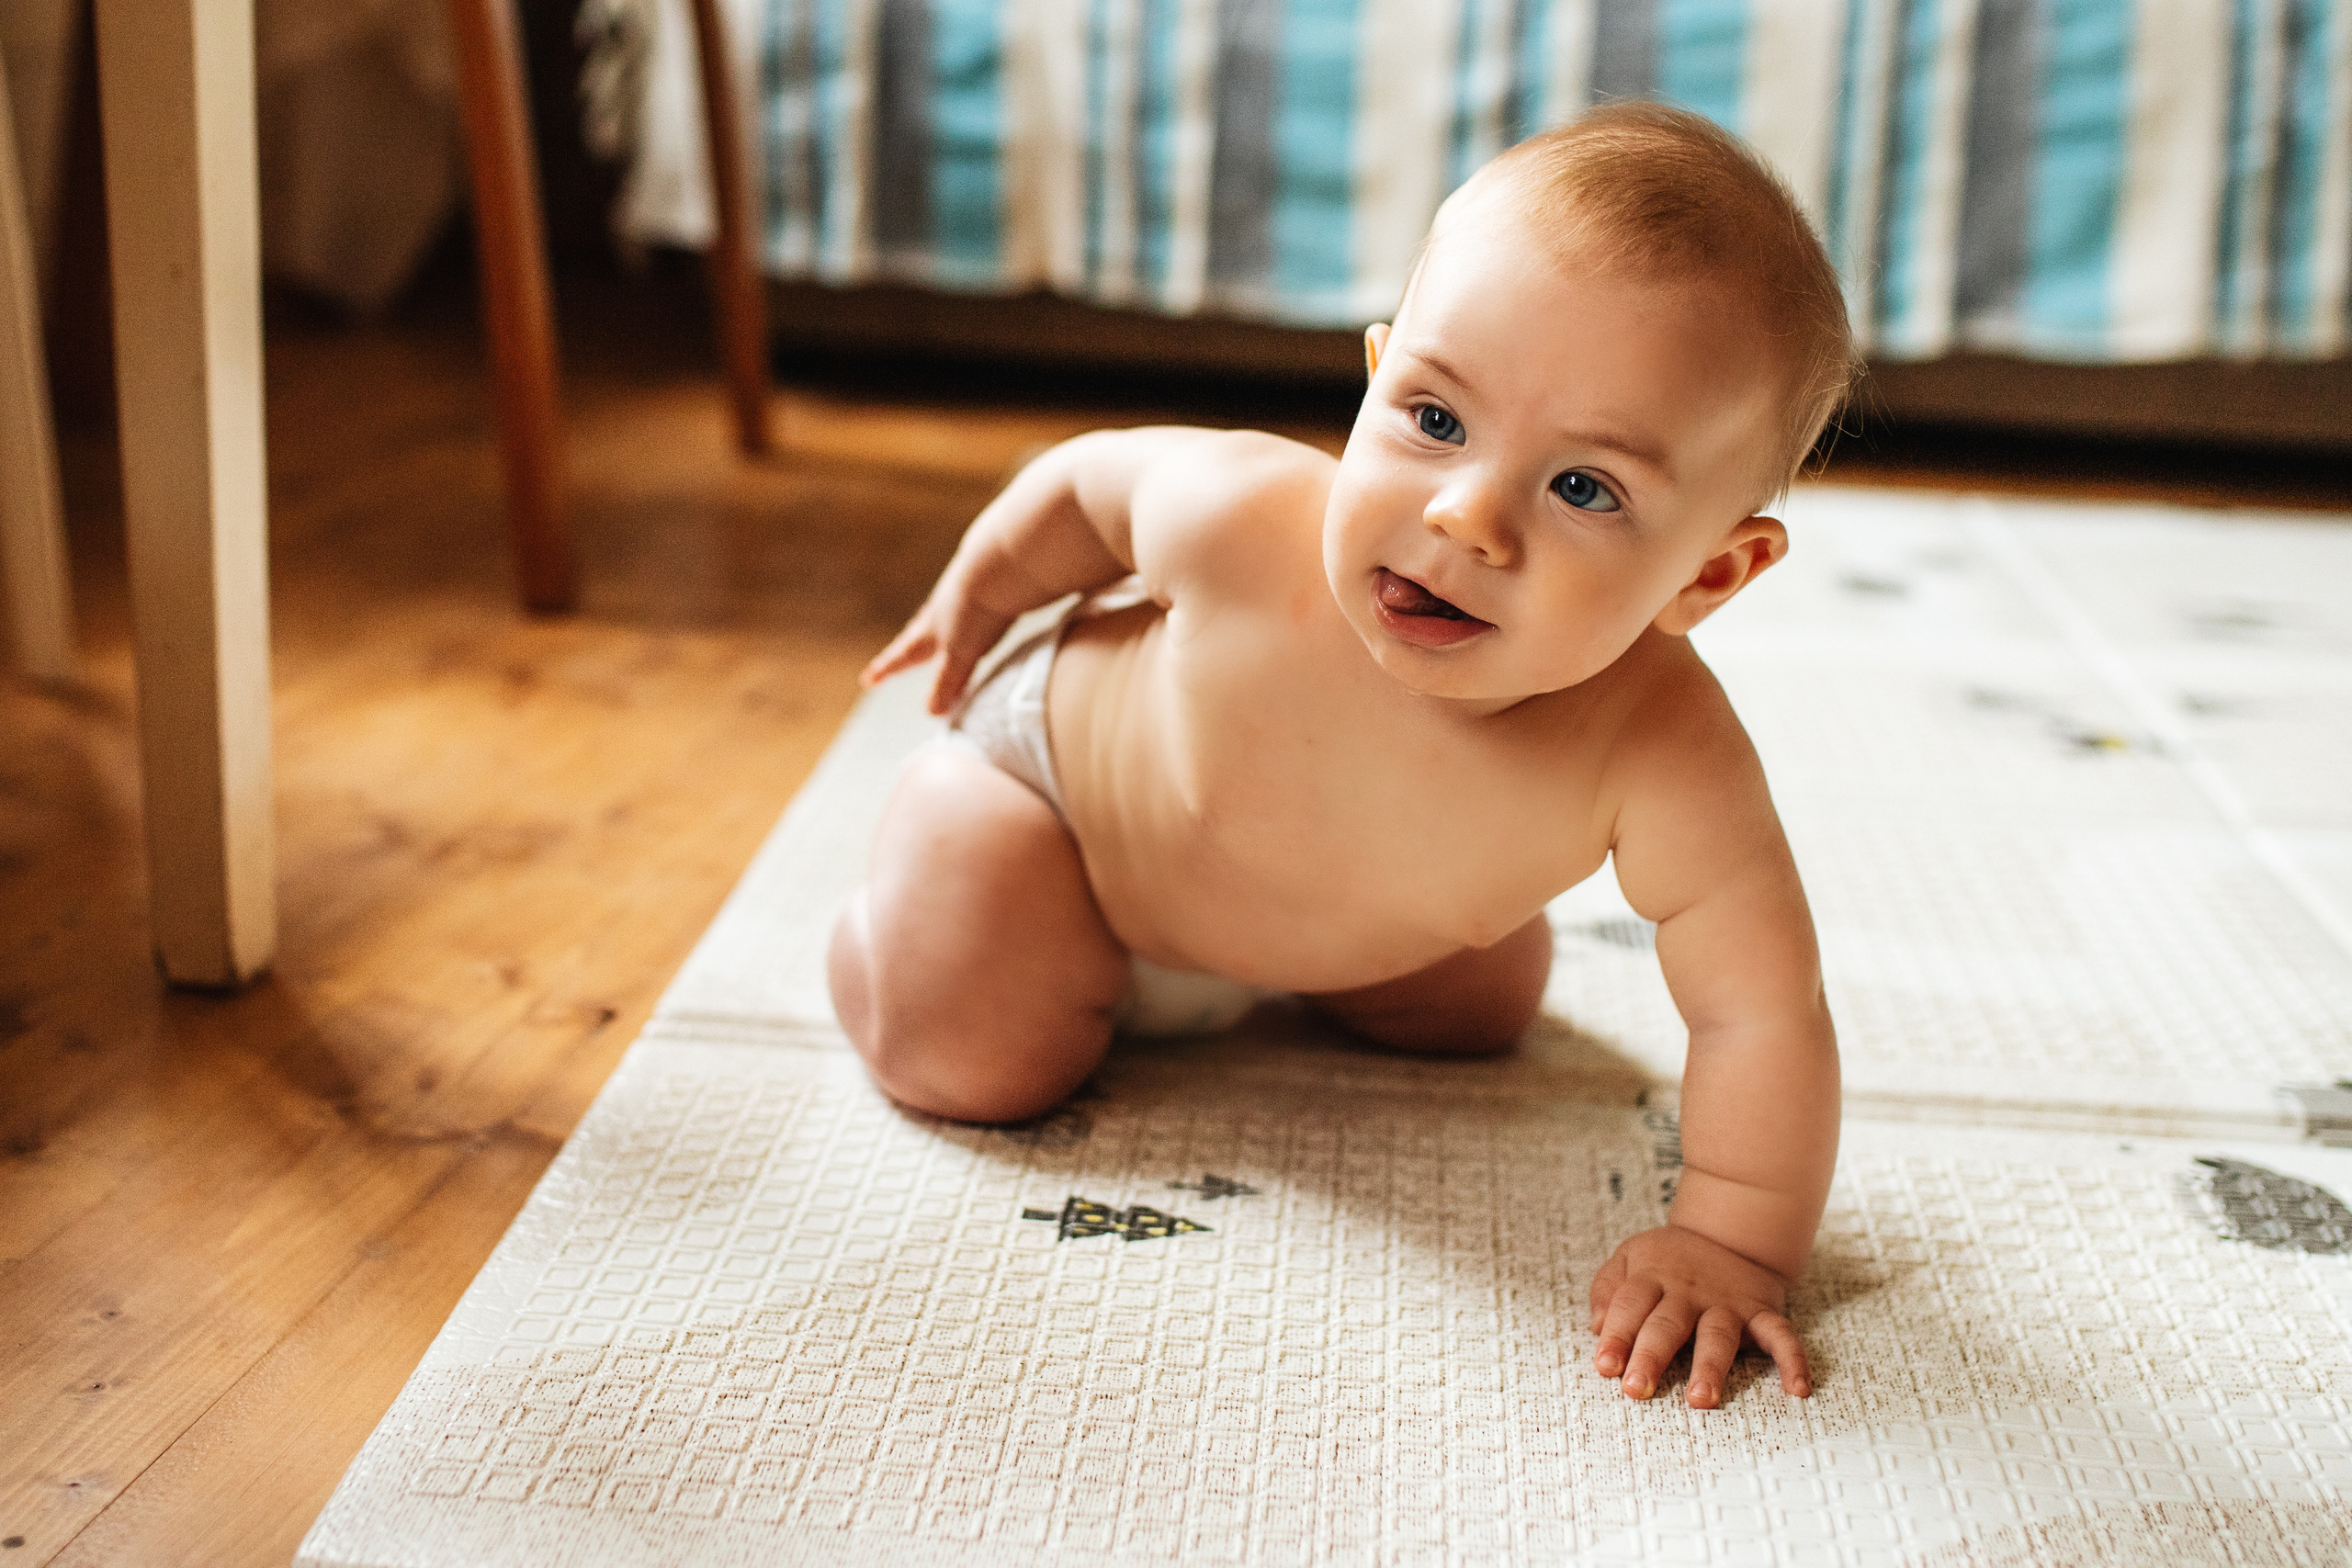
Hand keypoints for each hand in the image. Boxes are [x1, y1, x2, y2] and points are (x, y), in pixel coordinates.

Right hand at [860, 554, 1036, 714]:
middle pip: (920, 632)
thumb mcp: (960, 654)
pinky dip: (967, 611)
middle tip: (898, 652)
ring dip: (936, 626)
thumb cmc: (975, 611)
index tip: (867, 680)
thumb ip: (948, 682)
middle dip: (908, 646)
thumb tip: (932, 713)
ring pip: (942, 615)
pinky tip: (977, 610)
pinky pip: (971, 602)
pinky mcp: (987, 585)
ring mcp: (963, 594)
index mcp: (931, 630)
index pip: (903, 655)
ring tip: (934, 630)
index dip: (886, 669)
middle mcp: (941, 611)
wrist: (999, 563)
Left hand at [1588, 1224, 1809, 1407]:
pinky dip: (1793, 1360)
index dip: (1616, 1335)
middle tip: (1636, 1389)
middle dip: (1651, 1356)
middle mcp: (1689, 1292)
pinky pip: (1781, 1335)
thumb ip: (1607, 1288)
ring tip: (1700, 1400)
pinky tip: (1797, 1389)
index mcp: (1652, 1277)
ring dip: (1709, 1368)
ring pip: (1717, 1335)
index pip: (1630, 1306)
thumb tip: (1596, 1326)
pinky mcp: (1762, 1311)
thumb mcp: (1630, 1257)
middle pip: (1667, 1324)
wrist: (1729, 1230)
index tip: (1605, 1366)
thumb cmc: (1669, 1258)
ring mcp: (1727, 1303)